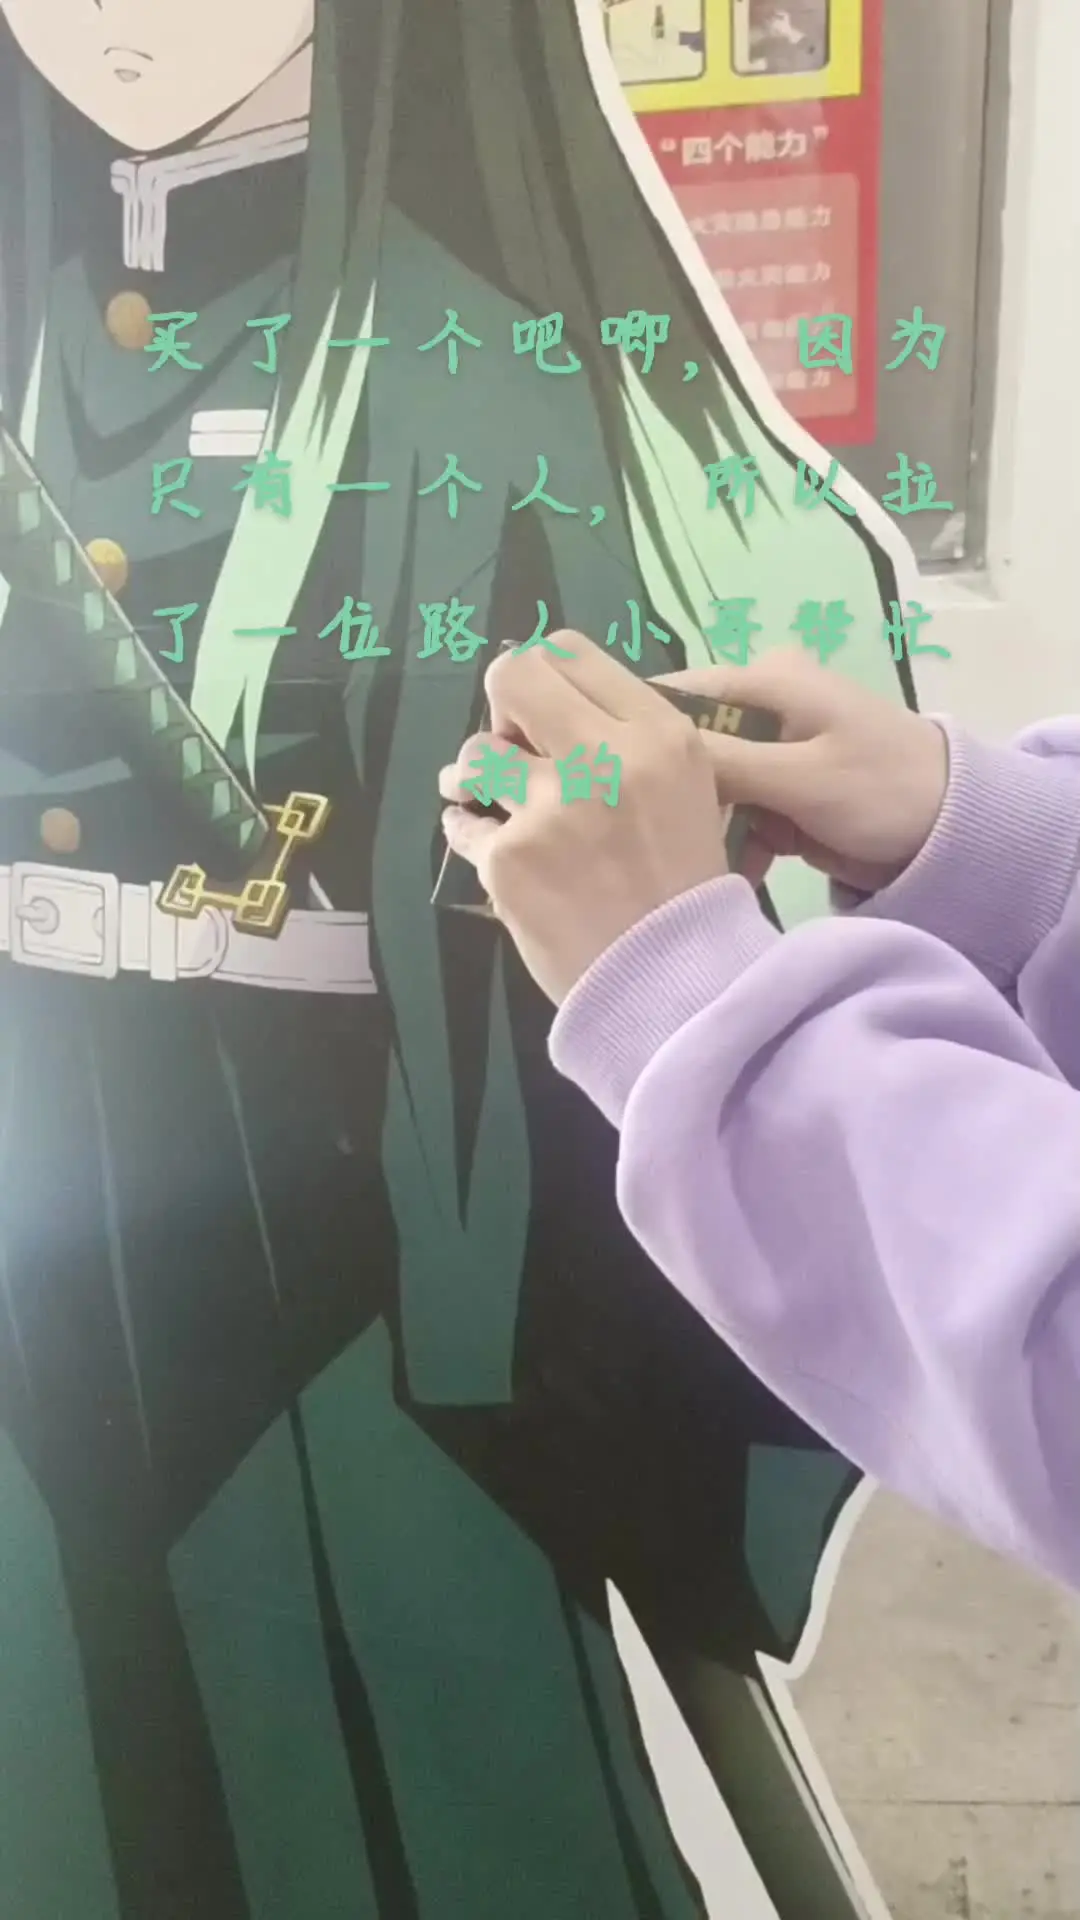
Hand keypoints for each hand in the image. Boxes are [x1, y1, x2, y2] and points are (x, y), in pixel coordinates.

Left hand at [438, 635, 730, 1004]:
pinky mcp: (509, 857)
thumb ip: (630, 742)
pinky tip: (490, 848)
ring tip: (489, 801)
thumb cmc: (684, 888)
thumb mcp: (690, 792)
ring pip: (476, 752)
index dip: (544, 678)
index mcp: (658, 734)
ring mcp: (552, 806)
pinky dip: (470, 835)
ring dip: (476, 776)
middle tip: (508, 743)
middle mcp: (605, 757)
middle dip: (500, 706)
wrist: (674, 982)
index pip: (572, 653)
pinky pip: (462, 825)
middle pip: (514, 676)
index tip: (542, 715)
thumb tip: (551, 712)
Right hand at [658, 648, 948, 894]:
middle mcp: (759, 710)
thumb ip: (725, 764)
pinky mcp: (779, 797)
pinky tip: (726, 879)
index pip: (672, 694)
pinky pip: (734, 817)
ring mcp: (769, 756)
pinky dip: (730, 845)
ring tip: (691, 869)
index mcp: (764, 682)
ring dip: (700, 829)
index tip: (598, 780)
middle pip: (682, 749)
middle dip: (667, 796)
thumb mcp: (801, 776)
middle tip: (645, 843)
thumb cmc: (883, 788)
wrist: (955, 833)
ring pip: (705, 790)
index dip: (631, 732)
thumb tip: (640, 752)